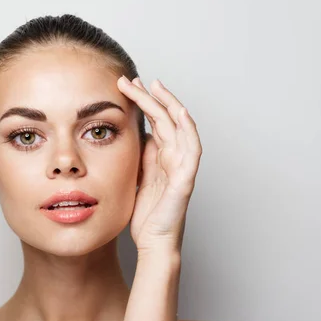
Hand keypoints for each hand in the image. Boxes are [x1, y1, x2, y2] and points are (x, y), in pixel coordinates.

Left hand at [117, 76, 201, 255]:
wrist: (154, 241)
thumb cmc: (147, 214)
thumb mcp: (138, 177)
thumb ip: (142, 156)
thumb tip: (138, 135)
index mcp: (162, 157)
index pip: (156, 121)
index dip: (144, 102)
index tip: (128, 85)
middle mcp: (174, 158)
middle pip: (167, 119)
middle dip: (151, 97)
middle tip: (133, 79)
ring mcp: (182, 167)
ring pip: (181, 128)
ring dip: (170, 105)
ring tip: (156, 86)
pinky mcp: (185, 180)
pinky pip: (192, 151)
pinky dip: (189, 131)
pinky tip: (181, 113)